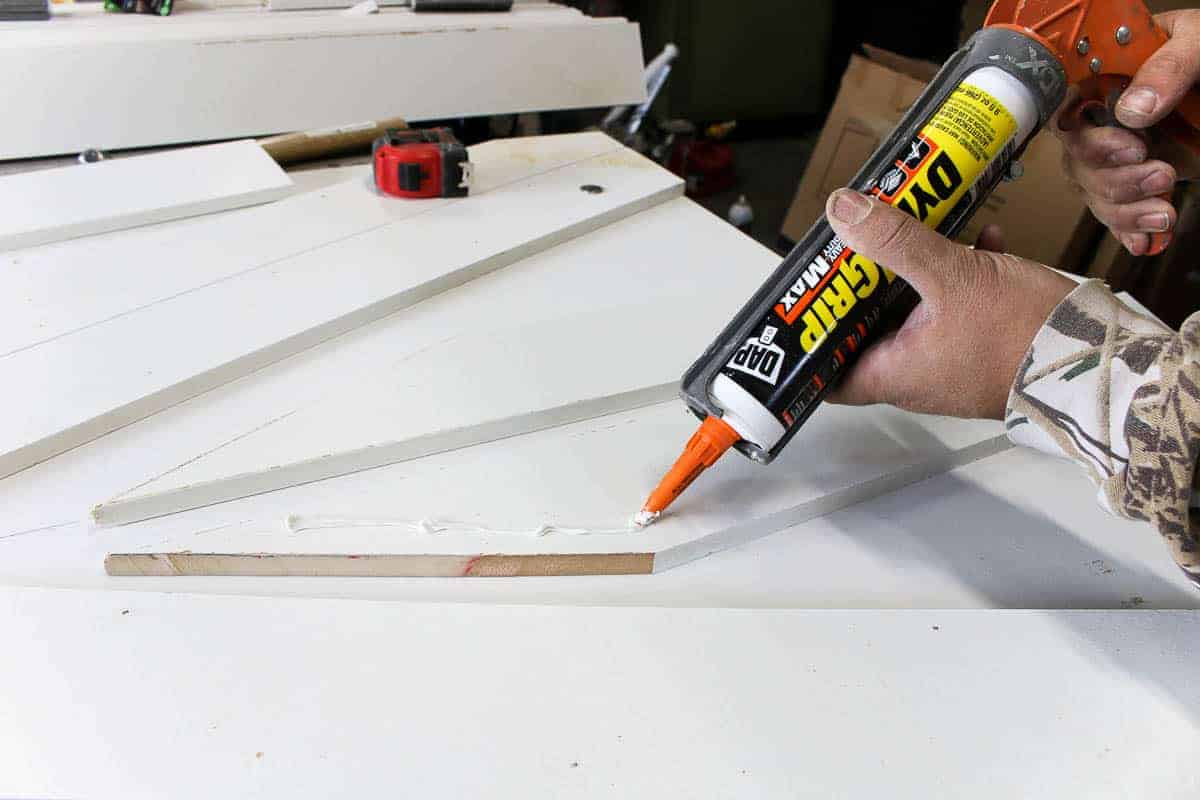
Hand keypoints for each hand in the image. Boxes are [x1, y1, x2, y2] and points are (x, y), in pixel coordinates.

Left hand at [823, 189, 1075, 419]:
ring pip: (914, 312)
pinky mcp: (982, 346)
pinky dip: (959, 274)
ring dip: (914, 273)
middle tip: (858, 247)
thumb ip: (895, 242)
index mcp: (895, 374)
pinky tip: (979, 239)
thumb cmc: (1026, 337)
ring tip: (917, 232)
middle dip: (865, 286)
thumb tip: (843, 211)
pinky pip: (956, 308)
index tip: (803, 306)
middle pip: (868, 330)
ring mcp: (950, 363)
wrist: (1101, 358)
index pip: (828, 373)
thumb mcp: (952, 276)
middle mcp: (917, 377)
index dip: (811, 344)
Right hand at [1056, 10, 1199, 254]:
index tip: (1131, 149)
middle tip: (1162, 176)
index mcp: (1106, 81)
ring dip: (1126, 213)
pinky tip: (1145, 241)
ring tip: (1164, 214)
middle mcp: (1104, 122)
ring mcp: (1118, 155)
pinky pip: (1117, 212)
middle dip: (1117, 181)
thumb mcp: (1197, 43)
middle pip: (1080, 164)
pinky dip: (1129, 232)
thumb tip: (1132, 110)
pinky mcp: (1137, 181)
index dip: (1087, 141)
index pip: (1067, 115)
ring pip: (1096, 194)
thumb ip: (1168, 68)